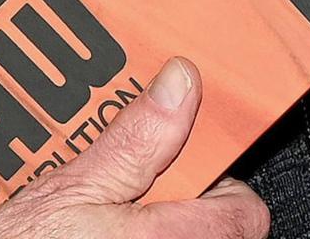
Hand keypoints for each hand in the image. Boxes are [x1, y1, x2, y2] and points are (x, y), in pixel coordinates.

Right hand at [0, 59, 266, 238]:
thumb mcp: (66, 186)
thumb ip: (134, 140)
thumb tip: (180, 85)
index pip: (244, 214)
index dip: (217, 184)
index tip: (185, 169)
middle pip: (217, 234)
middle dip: (180, 206)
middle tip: (129, 194)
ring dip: (156, 225)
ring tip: (105, 218)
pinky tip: (93, 236)